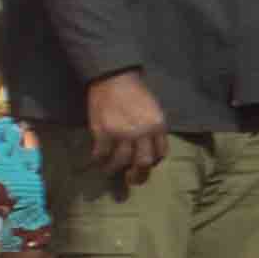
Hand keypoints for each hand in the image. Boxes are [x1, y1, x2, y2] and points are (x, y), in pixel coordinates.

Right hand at [82, 68, 170, 187]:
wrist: (114, 78)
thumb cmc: (135, 93)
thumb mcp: (153, 110)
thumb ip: (153, 128)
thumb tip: (148, 147)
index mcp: (158, 126)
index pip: (160, 153)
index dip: (153, 162)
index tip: (146, 164)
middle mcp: (142, 133)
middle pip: (144, 163)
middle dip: (138, 175)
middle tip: (132, 179)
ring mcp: (122, 134)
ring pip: (121, 162)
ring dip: (115, 169)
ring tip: (110, 171)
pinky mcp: (103, 133)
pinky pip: (102, 154)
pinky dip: (99, 159)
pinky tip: (98, 159)